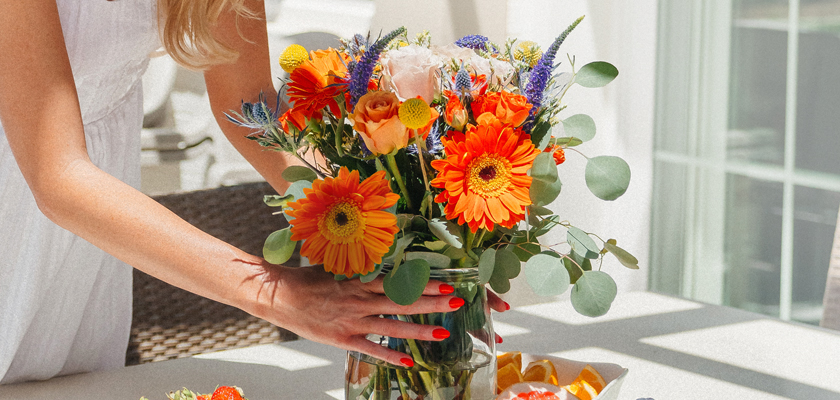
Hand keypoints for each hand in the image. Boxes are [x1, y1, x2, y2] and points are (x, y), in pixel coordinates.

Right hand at [250, 264, 468, 366]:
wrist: (279, 296)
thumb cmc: (307, 280)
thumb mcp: (337, 268)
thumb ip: (361, 270)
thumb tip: (383, 265)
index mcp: (360, 282)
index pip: (400, 282)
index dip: (424, 283)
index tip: (446, 282)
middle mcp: (361, 301)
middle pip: (403, 302)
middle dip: (433, 303)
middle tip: (457, 302)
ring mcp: (353, 321)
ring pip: (393, 326)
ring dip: (420, 330)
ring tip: (444, 332)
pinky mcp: (344, 338)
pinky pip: (371, 349)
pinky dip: (390, 355)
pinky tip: (409, 361)